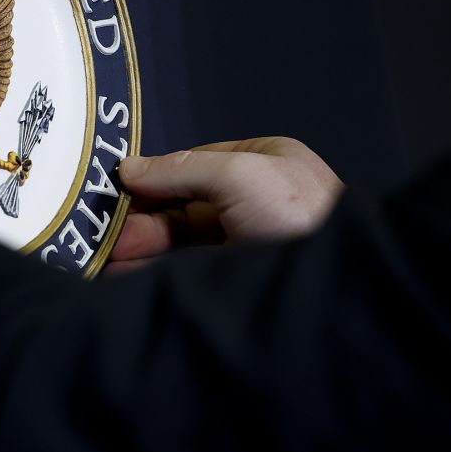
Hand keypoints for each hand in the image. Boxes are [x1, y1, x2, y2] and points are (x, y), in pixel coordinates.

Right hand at [106, 137, 342, 274]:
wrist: (344, 289)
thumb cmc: (298, 215)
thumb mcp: (238, 175)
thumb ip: (181, 168)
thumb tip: (128, 168)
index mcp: (264, 162)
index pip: (194, 163)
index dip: (154, 175)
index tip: (115, 191)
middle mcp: (256, 199)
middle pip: (184, 203)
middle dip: (143, 218)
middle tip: (106, 235)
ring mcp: (248, 241)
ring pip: (183, 239)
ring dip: (143, 247)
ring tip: (107, 259)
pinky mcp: (241, 279)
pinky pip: (189, 269)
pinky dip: (156, 270)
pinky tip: (127, 274)